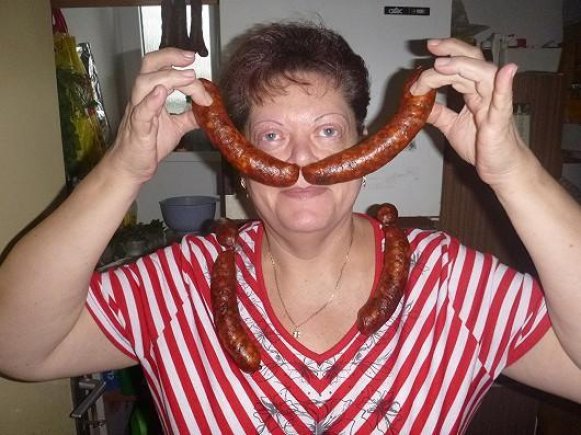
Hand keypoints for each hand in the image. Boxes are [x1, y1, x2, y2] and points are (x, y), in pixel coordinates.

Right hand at [106, 48, 211, 183]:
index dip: (185, 70)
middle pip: (149, 65)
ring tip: (188, 76)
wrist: (130, 167)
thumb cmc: (147, 145)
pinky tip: (162, 92)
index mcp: (151, 95)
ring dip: (168, 76)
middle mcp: (142, 98)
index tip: (202, 77)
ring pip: (145, 82)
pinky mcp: (137, 129)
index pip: (165, 70)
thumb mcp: (176, 127)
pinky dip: (152, 100)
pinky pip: (141, 111)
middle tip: (190, 57)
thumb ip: (190, 116)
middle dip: (170, 56)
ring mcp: (138, 112)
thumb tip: (209, 110)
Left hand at [412, 38, 529, 187]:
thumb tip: (418, 105)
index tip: (422, 61)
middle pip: (471, 61)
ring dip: (462, 66)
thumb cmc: (482, 146)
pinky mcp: (500, 120)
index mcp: (474, 93)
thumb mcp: (452, 127)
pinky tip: (506, 71)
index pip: (458, 67)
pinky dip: (504, 84)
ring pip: (483, 74)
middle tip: (431, 47)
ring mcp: (494, 104)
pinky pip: (503, 99)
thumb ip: (438, 114)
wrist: (499, 168)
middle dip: (451, 51)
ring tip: (441, 64)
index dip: (441, 60)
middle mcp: (485, 93)